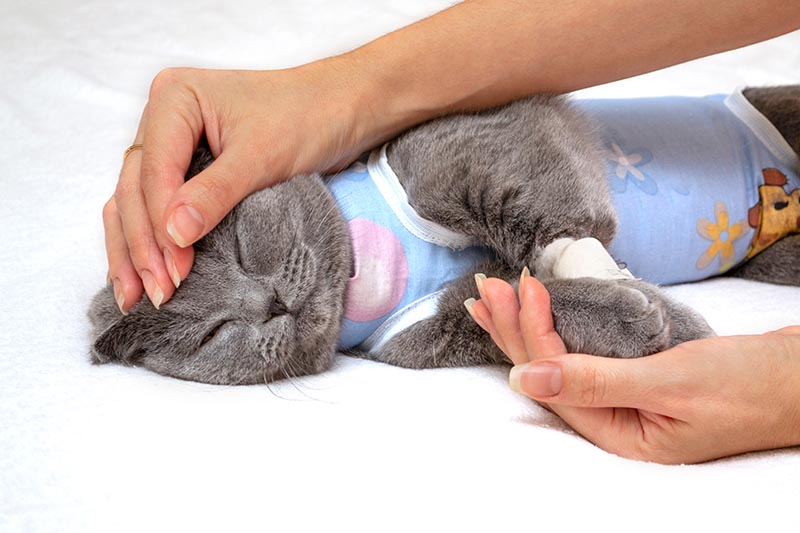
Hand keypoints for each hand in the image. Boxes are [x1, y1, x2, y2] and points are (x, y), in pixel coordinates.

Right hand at [105, 61, 374, 311]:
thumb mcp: (262, 157)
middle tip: (157, 294)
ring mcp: (169, 143)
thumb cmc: (307, 118)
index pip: (153, 171)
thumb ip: (215, 194)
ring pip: (133, 201)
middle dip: (143, 244)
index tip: (176, 270)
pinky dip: (147, 239)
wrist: (339, 109)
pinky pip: (152, 205)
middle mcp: (162, 117)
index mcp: (174, 98)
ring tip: (134, 297)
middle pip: (134, 188)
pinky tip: (140, 274)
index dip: (159, 224)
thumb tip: (174, 235)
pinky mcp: (183, 167)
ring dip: (133, 249)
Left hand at [468, 273, 799, 463]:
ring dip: (527, 327)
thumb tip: (523, 377)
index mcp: (619, 435)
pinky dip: (558, 329)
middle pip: (548, 374)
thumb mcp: (672, 382)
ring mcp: (623, 402)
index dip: (533, 332)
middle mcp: (613, 423)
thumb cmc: (749, 386)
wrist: (798, 378)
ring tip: (495, 298)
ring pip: (560, 363)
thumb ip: (597, 381)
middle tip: (486, 288)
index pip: (557, 380)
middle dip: (514, 328)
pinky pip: (584, 356)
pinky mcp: (634, 380)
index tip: (521, 286)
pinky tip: (540, 314)